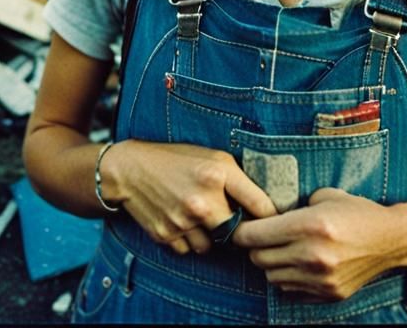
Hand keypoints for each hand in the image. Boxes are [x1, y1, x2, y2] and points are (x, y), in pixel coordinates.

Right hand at [103, 140, 277, 256]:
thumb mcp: (212, 156)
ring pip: (211, 246)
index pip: (260, 204)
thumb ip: (236, 178)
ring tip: (198, 215)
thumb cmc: (176, 159)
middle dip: (234, 227)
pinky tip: (180, 220)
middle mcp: (203, 200)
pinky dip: (188, 240)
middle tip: (229, 218)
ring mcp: (184, 221)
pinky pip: (188, 250)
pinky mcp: (167, 236)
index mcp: (219, 174)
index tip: (274, 220)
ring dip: (208, 236)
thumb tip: (262, 204)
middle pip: (236, 232)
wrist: (131, 169)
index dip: (271, 215)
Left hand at [232, 187, 406, 300]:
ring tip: (283, 249)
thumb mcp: (324, 196)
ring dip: (272, 263)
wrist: (390, 240)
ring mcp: (319, 279)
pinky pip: (290, 290)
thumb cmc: (357, 212)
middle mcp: (311, 255)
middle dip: (255, 246)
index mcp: (309, 225)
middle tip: (263, 236)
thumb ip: (294, 206)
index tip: (242, 226)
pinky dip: (288, 278)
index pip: (254, 235)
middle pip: (258, 258)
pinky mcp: (327, 295)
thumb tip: (269, 214)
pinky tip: (299, 264)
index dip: (242, 230)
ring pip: (271, 276)